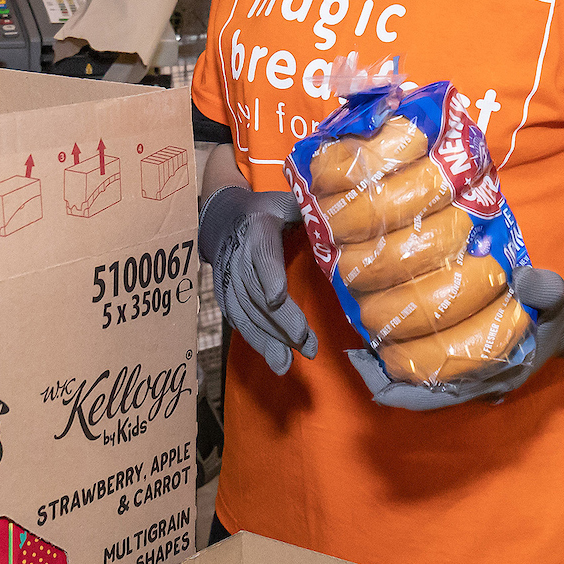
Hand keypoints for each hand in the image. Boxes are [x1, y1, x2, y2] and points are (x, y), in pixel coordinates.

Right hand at [200, 186, 315, 374]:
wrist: (221, 219)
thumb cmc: (265, 211)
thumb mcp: (286, 201)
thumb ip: (310, 211)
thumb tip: (343, 223)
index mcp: (257, 228)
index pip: (262, 253)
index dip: (268, 275)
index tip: (278, 297)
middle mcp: (238, 254)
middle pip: (255, 291)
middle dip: (279, 320)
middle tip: (304, 342)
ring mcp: (227, 277)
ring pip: (244, 311)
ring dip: (267, 338)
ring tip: (288, 362)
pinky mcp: (224, 295)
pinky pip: (237, 320)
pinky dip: (255, 341)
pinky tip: (275, 358)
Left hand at [345, 265, 563, 410]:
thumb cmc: (560, 311)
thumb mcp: (559, 294)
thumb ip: (544, 288)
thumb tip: (521, 280)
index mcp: (495, 375)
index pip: (436, 396)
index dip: (398, 388)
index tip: (367, 369)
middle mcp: (479, 384)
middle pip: (420, 396)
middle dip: (384, 380)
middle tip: (353, 355)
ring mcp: (474, 379)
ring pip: (423, 387)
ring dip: (393, 371)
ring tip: (363, 347)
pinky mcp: (470, 366)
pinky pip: (431, 373)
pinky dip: (408, 362)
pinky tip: (390, 341)